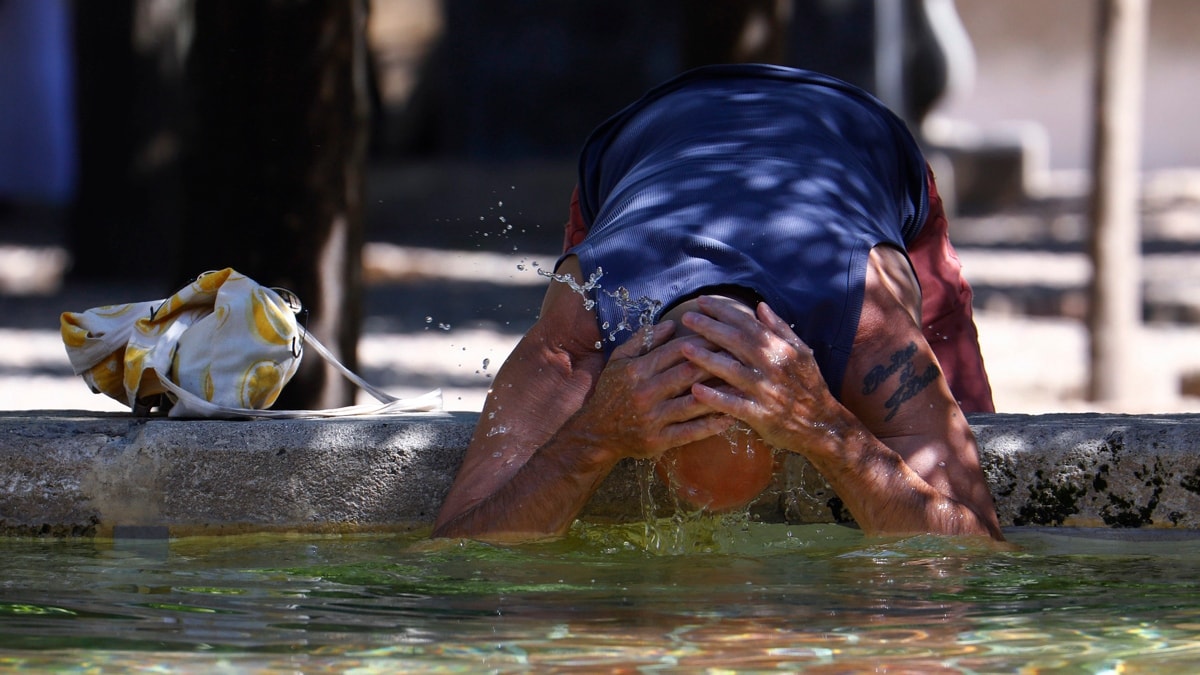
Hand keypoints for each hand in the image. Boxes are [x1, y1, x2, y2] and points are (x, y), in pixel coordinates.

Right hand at [571, 321, 734, 460]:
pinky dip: (711, 425)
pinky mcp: (658, 441)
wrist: (595, 433)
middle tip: (741, 357)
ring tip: (743, 386)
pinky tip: (730, 417)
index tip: (723, 336)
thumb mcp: (619, 360)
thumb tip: (671, 324)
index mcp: (636, 370)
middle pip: (688, 374)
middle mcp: (644, 393)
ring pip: (693, 403)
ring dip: (720, 394)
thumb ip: (643, 340)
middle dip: (717, 363)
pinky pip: (690, 432)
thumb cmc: (611, 392)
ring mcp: (652, 419)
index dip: (702, 342)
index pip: (676, 351)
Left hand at [679, 297, 851, 453]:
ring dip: (707, 358)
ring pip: (732, 370)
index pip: (748, 323)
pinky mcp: (760, 414)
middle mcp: (772, 366)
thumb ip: (780, 328)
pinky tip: (696, 390)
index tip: (703, 301)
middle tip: (686, 318)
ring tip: (684, 348)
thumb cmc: (809, 386)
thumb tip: (760, 306)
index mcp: (781, 349)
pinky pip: (734, 404)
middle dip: (709, 327)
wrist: (822, 424)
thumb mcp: (802, 353)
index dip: (724, 311)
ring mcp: (765, 391)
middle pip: (736, 342)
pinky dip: (715, 398)